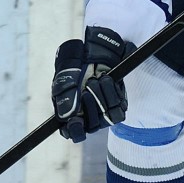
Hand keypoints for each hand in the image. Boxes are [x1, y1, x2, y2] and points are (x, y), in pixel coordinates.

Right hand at [51, 26, 134, 142]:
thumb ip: (64, 98)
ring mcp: (104, 111)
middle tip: (88, 83)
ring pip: (106, 117)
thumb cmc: (74, 64)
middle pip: (92, 124)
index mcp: (71, 113)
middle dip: (90, 101)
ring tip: (98, 78)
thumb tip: (69, 118)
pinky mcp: (119, 105)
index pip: (73, 132)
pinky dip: (114, 92)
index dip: (76, 130)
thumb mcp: (63, 77)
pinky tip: (109, 80)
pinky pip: (120, 108)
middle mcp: (88, 115)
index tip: (76, 121)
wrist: (93, 50)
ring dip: (102, 94)